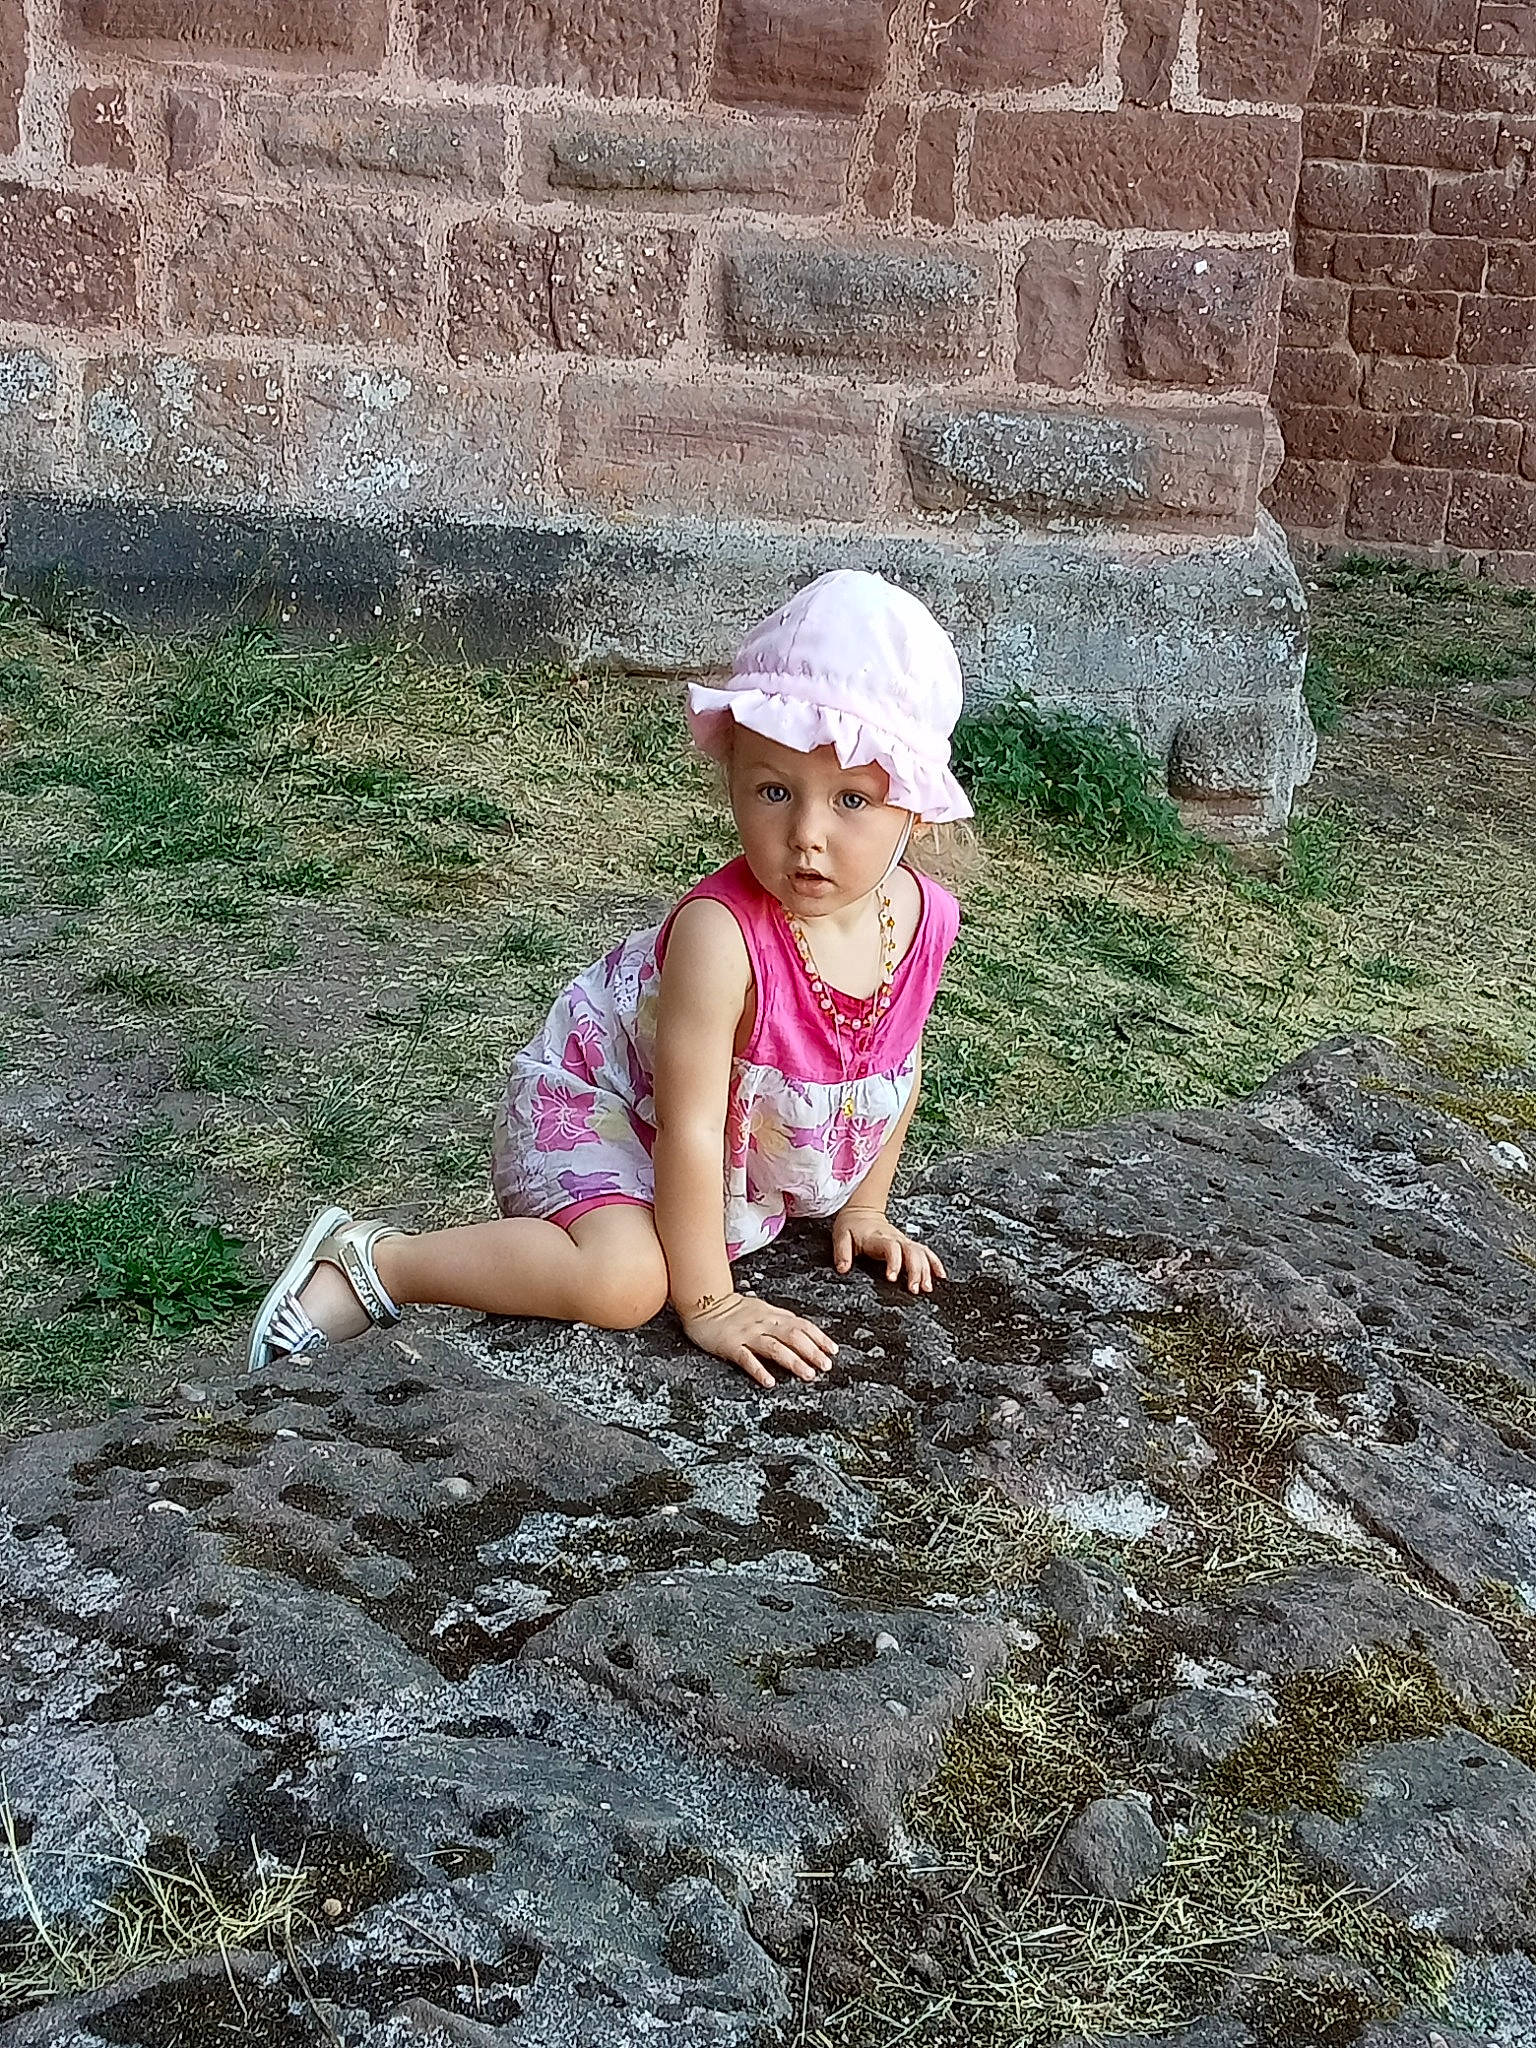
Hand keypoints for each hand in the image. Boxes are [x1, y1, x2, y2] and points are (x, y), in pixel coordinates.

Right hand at [680, 1290, 837, 1390]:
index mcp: (772, 1315)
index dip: (819, 1337)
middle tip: (826, 1366)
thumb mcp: (761, 1309)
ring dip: (793, 1361)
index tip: (833, 1350)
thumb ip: (780, 1320)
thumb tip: (803, 1330)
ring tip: (807, 1374)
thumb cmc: (733, 1309)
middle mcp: (763, 1324)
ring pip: (774, 1347)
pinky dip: (759, 1370)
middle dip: (812, 1351)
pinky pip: (746, 1358)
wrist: (704, 1303)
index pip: (801, 1325)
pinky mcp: (731, 1345)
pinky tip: (769, 1382)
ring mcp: (747, 1334)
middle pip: (792, 1336)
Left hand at [831, 1207, 946, 1294]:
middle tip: (915, 1289)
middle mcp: (895, 1238)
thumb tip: (843, 1269)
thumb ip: (842, 1252)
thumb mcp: (841, 1236)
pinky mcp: (908, 1244)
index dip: (894, 1262)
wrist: (862, 1212)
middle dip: (916, 1270)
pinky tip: (940, 1275)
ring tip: (927, 1288)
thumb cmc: (852, 1226)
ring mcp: (904, 1241)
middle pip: (912, 1252)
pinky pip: (926, 1252)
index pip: (891, 1248)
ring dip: (927, 1270)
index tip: (892, 1278)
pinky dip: (935, 1263)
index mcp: (878, 1237)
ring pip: (921, 1253)